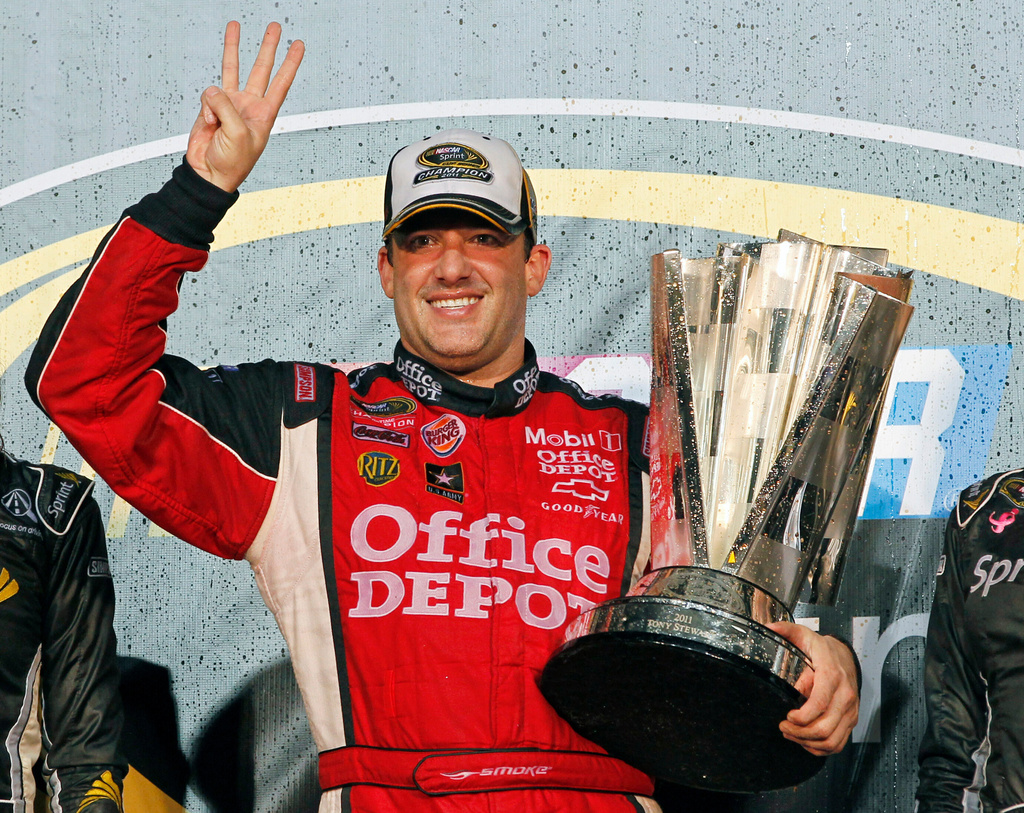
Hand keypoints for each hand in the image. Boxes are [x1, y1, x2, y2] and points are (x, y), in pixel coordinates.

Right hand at [186, 21, 304, 191]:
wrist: (208, 173)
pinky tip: (209, 122)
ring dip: (234, 47)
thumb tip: (213, 90)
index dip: (290, 63)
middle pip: (261, 69)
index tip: (299, 45)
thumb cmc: (231, 163)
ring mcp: (230, 104)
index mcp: (264, 114)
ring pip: (233, 69)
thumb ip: (227, 108)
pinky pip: (208, 95)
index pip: (281, 83)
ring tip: (236, 26)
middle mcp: (250, 105)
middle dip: (268, 47)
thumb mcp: (237, 135)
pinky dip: (206, 107)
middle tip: (276, 27)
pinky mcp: (211, 106)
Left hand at [767, 621, 859, 756]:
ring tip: (791, 734)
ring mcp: (850, 710)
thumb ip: (786, 631)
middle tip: (783, 726)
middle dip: (799, 732)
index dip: (801, 716)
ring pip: (832, 740)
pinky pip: (838, 743)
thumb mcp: (804, 635)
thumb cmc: (822, 649)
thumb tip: (768, 629)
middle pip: (824, 727)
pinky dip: (820, 748)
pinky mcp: (851, 719)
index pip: (819, 703)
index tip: (787, 715)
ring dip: (808, 742)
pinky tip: (805, 741)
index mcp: (832, 675)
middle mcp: (845, 695)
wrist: (845, 656)